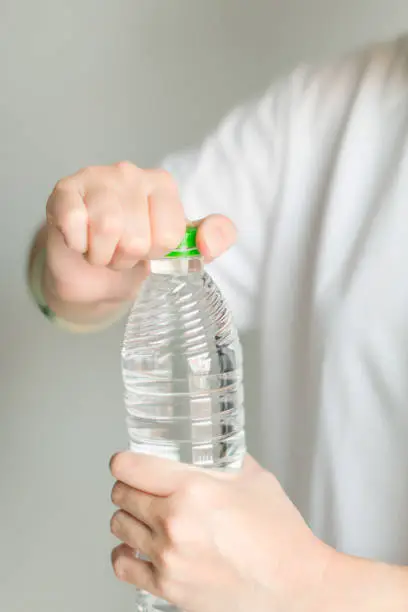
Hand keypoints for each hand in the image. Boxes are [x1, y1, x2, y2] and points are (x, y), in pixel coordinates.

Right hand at [44, 162, 235, 306]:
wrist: (87, 270)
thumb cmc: (133, 254)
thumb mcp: (179, 251)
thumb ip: (210, 242)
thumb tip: (211, 240)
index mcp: (163, 185)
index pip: (169, 236)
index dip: (155, 254)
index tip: (146, 249)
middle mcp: (130, 173)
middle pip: (138, 238)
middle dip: (125, 258)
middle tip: (118, 250)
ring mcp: (95, 178)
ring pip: (108, 230)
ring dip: (101, 255)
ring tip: (100, 247)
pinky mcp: (65, 191)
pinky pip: (75, 223)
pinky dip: (78, 244)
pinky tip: (79, 239)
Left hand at [109, 453, 331, 611]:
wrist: (294, 586)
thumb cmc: (279, 534)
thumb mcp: (254, 478)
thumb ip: (224, 460)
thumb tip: (209, 450)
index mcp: (193, 489)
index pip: (131, 467)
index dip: (123, 461)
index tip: (125, 462)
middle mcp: (173, 522)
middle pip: (121, 495)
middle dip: (127, 486)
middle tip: (139, 487)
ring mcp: (168, 557)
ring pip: (119, 526)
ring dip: (127, 516)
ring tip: (141, 515)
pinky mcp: (168, 587)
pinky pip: (123, 565)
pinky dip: (124, 552)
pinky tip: (135, 546)